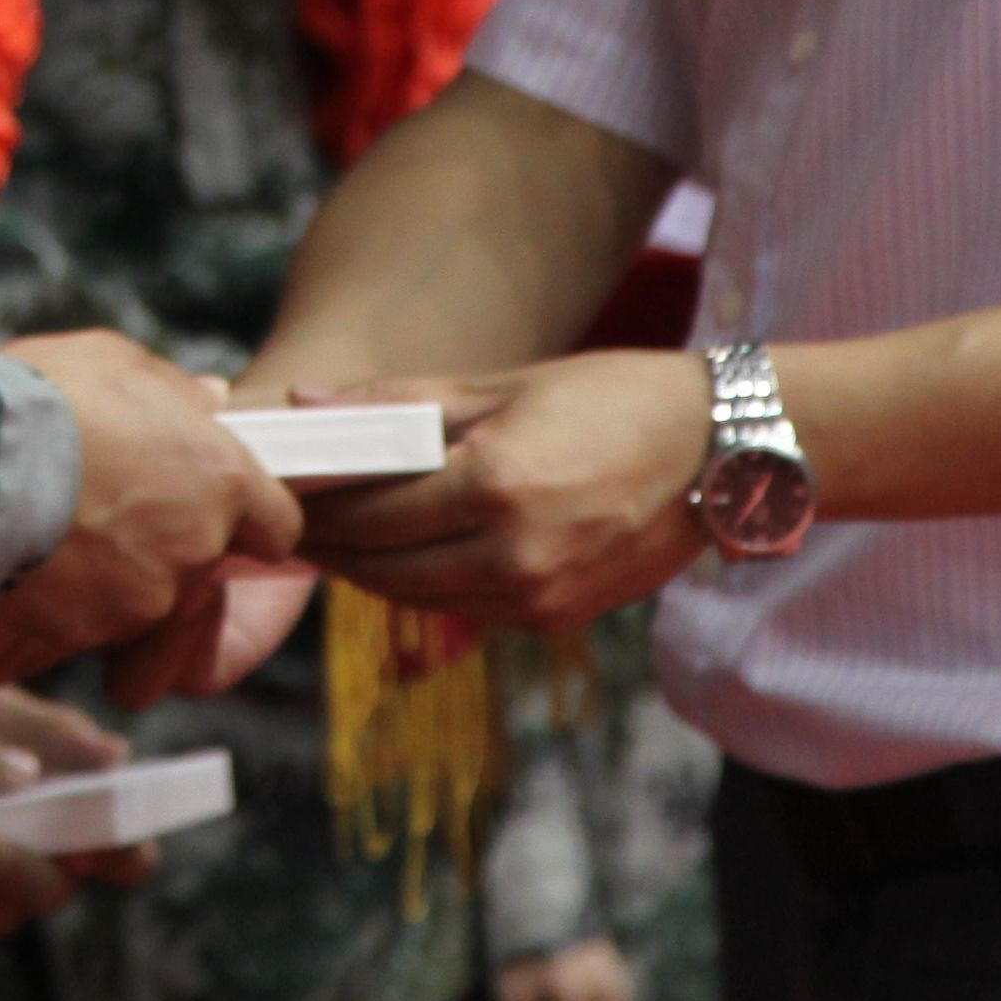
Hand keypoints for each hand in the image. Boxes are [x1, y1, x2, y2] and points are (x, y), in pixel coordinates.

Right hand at [0, 334, 303, 713]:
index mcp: (220, 481)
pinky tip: (24, 568)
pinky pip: (79, 628)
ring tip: (53, 527)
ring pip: (138, 600)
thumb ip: (174, 391)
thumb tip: (210, 400)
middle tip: (106, 503)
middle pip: (199, 564)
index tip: (213, 505)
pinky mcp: (79, 634)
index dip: (249, 519)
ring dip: (108, 575)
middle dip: (163, 543)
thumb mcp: (118, 362)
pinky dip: (58, 607)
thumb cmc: (47, 395)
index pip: (276, 527)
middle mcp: (193, 551)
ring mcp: (137, 601)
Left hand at [288, 355, 707, 637]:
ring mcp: (537, 596)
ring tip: (334, 535)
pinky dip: (421, 587)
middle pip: (380, 567)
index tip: (279, 490)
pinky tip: (404, 553)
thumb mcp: (504, 382)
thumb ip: (400, 402)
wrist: (721, 453)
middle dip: (326, 546)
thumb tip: (307, 406)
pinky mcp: (554, 618)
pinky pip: (462, 611)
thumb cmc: (613, 397)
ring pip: (414, 599)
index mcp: (495, 484)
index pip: (368, 512)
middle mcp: (514, 554)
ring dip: (367, 572)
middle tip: (288, 519)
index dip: (312, 507)